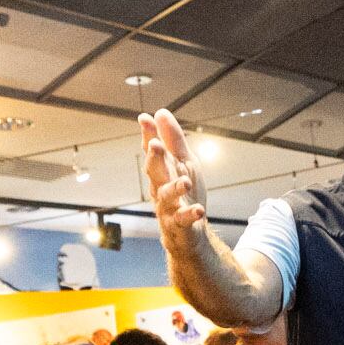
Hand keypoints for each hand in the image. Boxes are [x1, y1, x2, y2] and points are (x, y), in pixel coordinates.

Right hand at [138, 109, 210, 254]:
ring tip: (184, 182)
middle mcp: (159, 188)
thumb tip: (160, 112)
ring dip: (174, 188)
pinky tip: (199, 210)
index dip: (148, 135)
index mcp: (162, 171)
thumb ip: (173, 140)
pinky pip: (183, 220)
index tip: (145, 119)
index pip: (152, 151)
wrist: (189, 232)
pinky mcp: (179, 225)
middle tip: (155, 145)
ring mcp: (167, 208)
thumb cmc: (185, 194)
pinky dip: (190, 215)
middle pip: (154, 172)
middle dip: (154, 159)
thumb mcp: (184, 162)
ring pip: (166, 196)